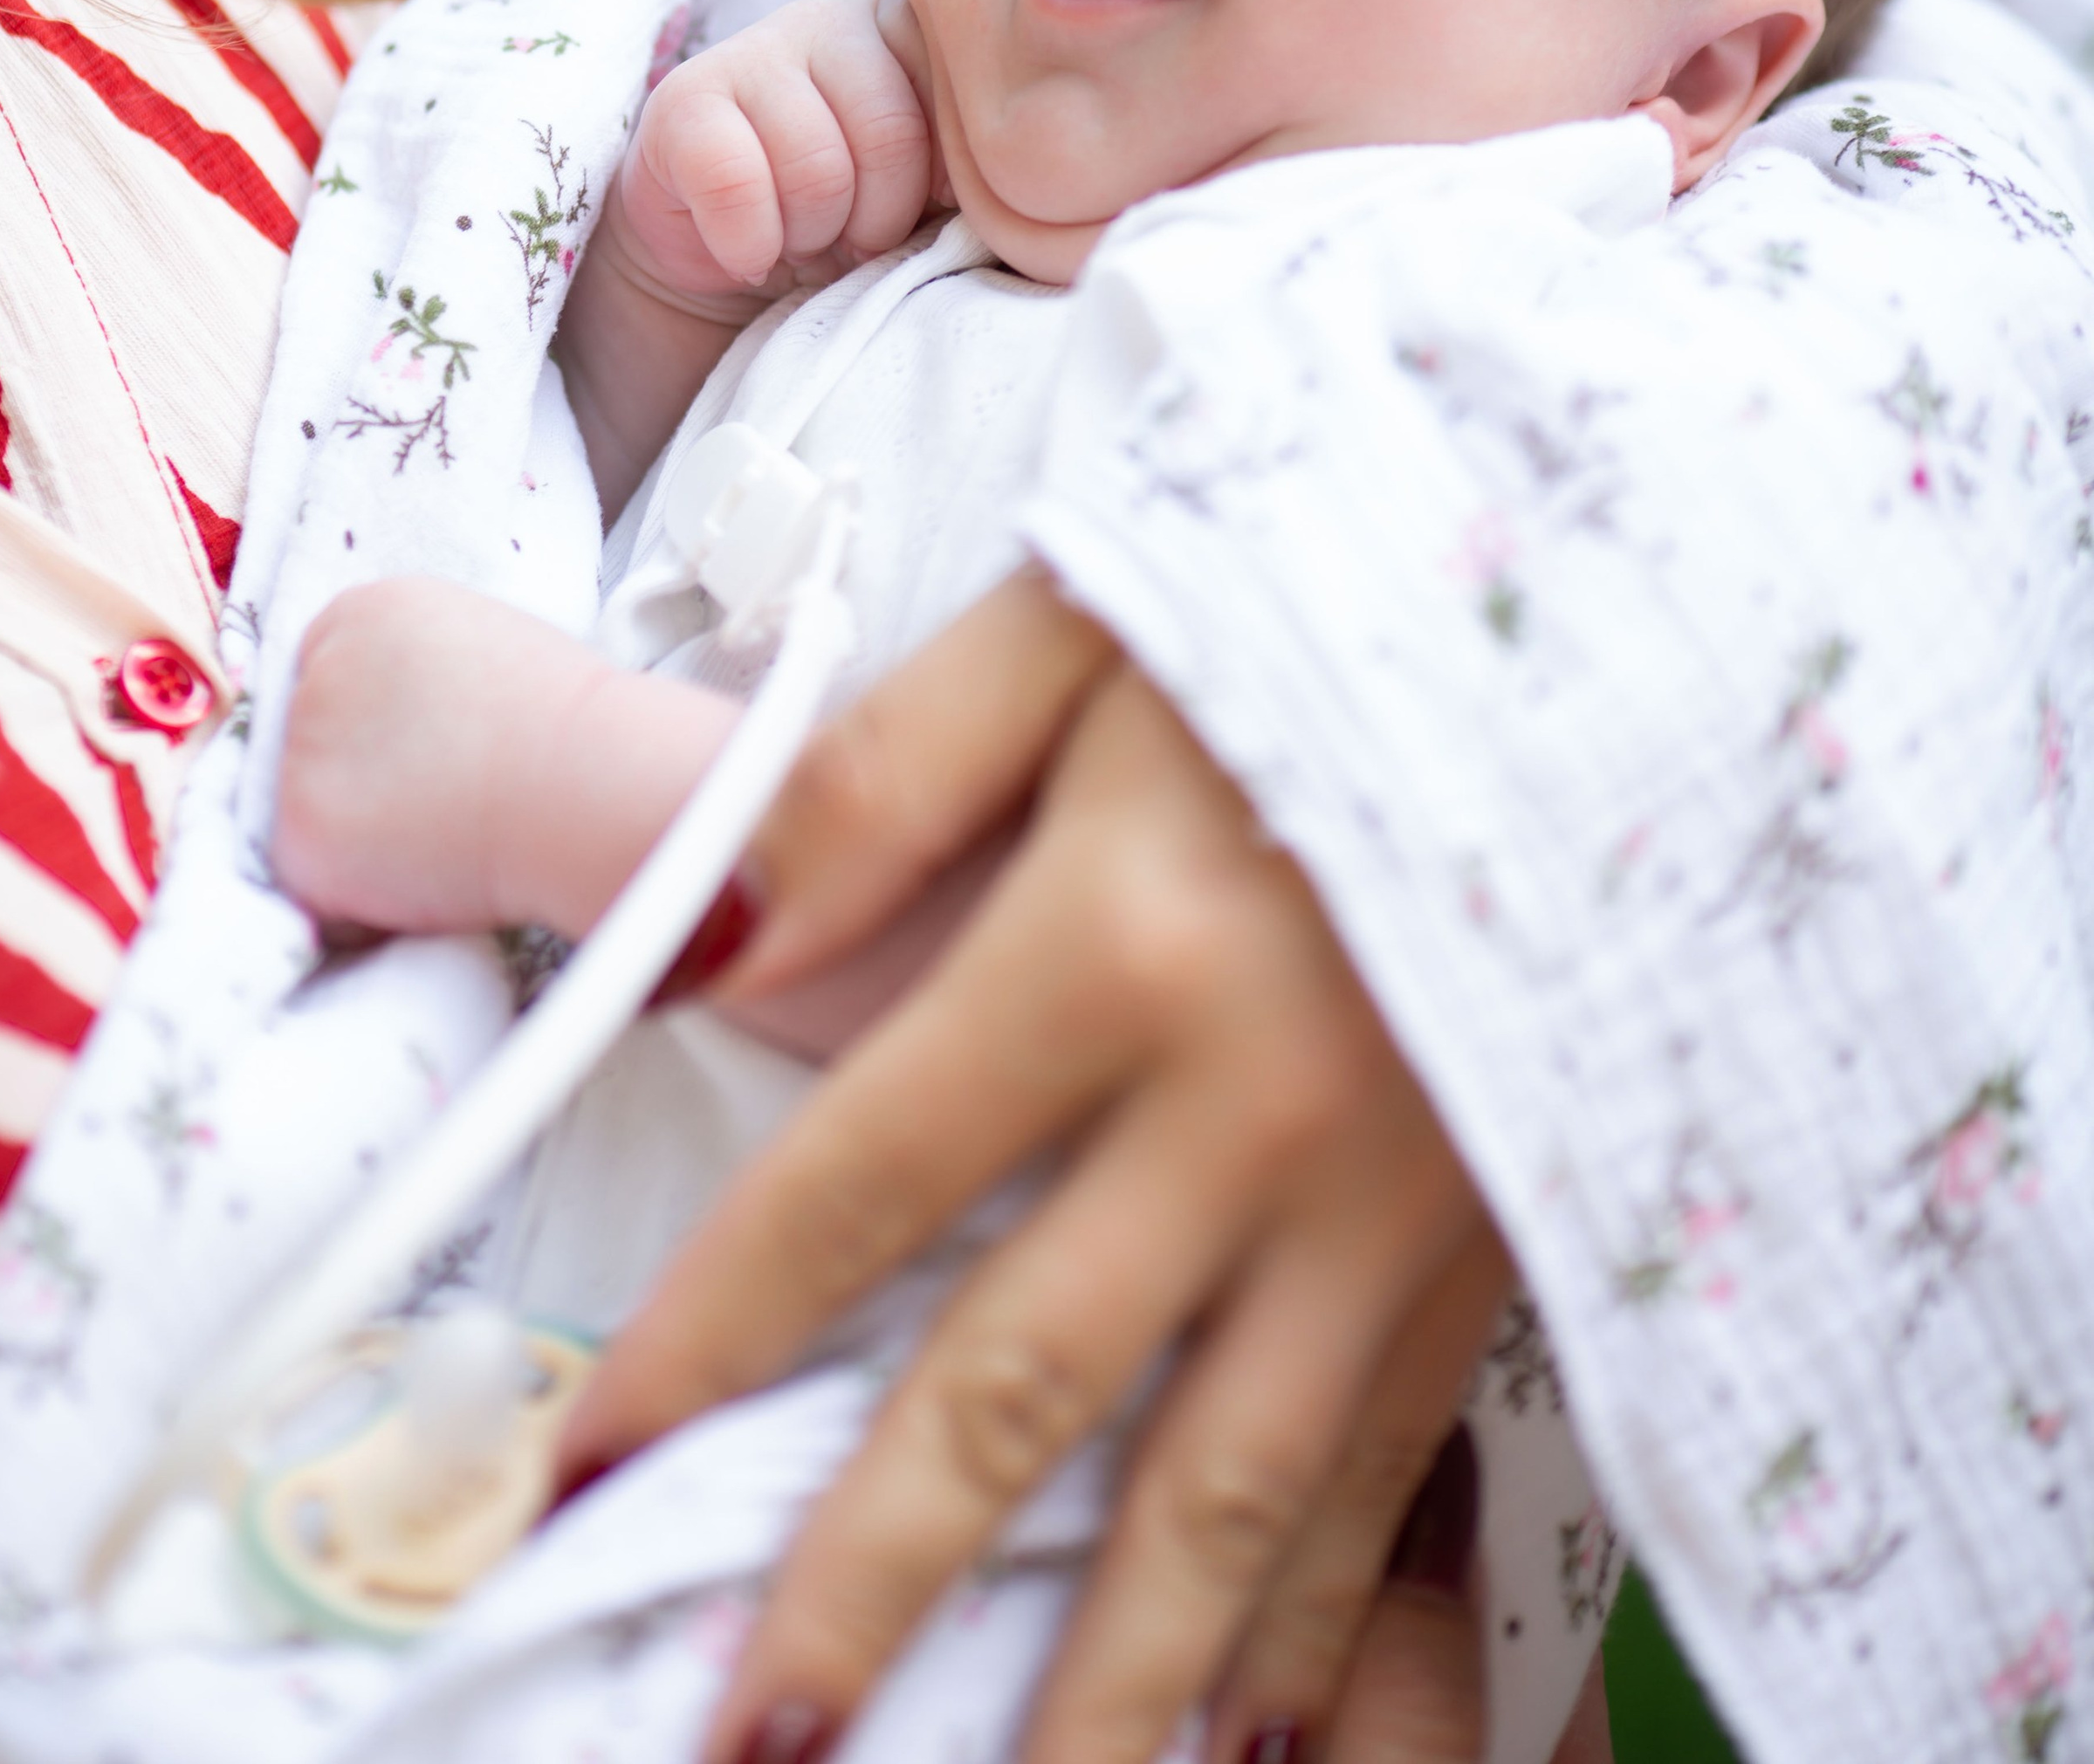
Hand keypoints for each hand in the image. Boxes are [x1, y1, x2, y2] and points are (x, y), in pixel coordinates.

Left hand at [273, 577, 730, 939]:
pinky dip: (362, 900)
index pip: (325, 669)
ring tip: (446, 834)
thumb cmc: (566, 722)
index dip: (371, 721)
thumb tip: (391, 726)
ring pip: (309, 815)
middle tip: (438, 798)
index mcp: (362, 613)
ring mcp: (298, 757)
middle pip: (307, 741)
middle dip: (357, 778)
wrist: (585, 781)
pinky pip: (315, 884)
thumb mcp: (480, 646)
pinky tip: (430, 874)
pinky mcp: (299, 837)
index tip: (421, 749)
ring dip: (362, 840)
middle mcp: (315, 674)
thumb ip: (410, 671)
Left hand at [557, 576, 1516, 1763]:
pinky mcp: (1505, 1242)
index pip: (859, 1185)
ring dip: (1091, 1680)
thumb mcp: (1094, 615)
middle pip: (1018, 1392)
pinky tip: (1254, 1737)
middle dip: (866, 1584)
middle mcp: (1252, 1109)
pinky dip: (1319, 1628)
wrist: (1656, 619)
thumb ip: (885, 774)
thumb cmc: (1346, 596)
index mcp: (1122, 942)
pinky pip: (1389, 1476)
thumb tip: (698, 936)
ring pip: (1216, 1496)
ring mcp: (1395, 1202)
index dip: (710, 1337)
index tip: (591, 1462)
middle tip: (746, 1740)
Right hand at [607, 0, 939, 315]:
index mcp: (912, 30)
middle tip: (851, 240)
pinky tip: (750, 250)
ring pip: (815, 167)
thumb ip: (967, 168)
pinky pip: (735, 184)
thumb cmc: (850, 216)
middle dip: (876, 223)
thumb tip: (1004, 190)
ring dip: (811, 237)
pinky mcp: (681, 98)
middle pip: (890, 136)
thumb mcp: (925, 190)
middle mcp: (837, 17)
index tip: (919, 215)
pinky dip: (749, 244)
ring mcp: (753, 46)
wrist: (732, 251)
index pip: (957, 111)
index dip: (940, 190)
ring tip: (801, 239)